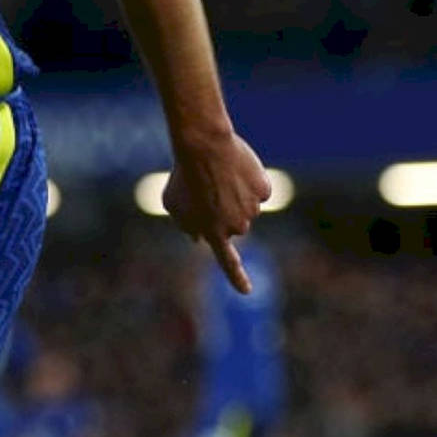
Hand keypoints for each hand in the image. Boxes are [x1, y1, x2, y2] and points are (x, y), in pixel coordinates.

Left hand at [163, 130, 270, 292]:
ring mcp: (252, 209)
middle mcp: (236, 226)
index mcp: (213, 232)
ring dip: (235, 193)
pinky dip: (249, 180)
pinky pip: (258, 189)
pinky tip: (235, 169)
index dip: (237, 277)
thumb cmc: (183, 174)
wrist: (202, 146)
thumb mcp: (173, 203)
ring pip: (247, 205)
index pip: (227, 261)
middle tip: (208, 188)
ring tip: (218, 175)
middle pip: (235, 223)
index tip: (247, 291)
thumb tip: (198, 238)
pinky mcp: (264, 191)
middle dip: (224, 210)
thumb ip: (185, 223)